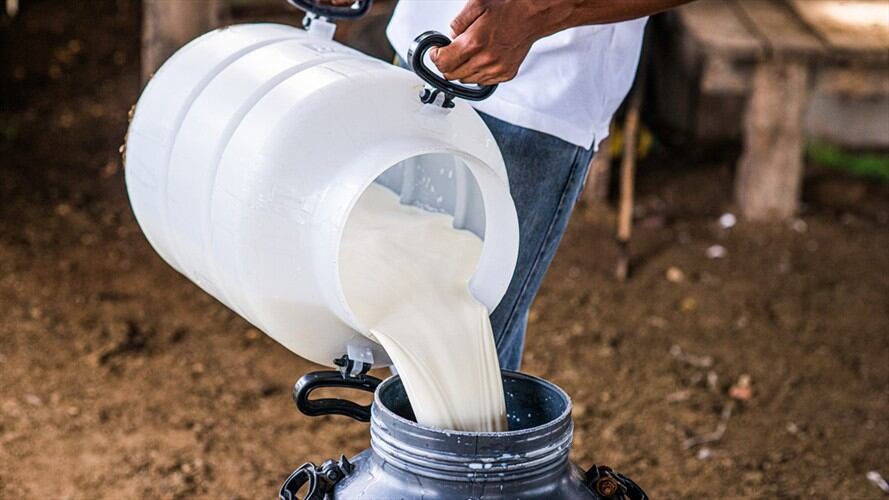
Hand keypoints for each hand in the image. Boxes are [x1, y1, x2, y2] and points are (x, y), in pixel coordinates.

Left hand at [431, 0, 566, 85]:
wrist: (533, 15)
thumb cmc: (509, 7)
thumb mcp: (477, 4)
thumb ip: (458, 23)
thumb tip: (450, 37)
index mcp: (475, 42)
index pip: (443, 63)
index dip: (435, 57)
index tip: (436, 52)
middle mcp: (486, 59)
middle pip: (452, 75)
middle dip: (446, 64)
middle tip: (449, 52)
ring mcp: (496, 69)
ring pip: (466, 80)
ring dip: (461, 69)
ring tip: (468, 53)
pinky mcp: (505, 74)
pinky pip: (482, 81)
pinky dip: (477, 73)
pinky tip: (481, 58)